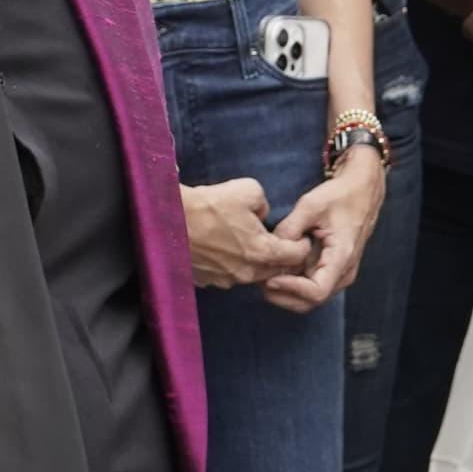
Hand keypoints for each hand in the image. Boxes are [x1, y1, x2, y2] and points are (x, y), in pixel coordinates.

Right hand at [181, 178, 298, 288]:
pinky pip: (228, 276)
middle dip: (282, 258)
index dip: (303, 245)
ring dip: (256, 263)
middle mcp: (247, 272)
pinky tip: (223, 249)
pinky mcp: (207, 281)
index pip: (297, 256)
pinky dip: (232, 265)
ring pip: (252, 275)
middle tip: (280, 243)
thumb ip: (265, 204)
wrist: (169, 220)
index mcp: (263, 252)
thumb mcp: (249, 190)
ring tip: (249, 245)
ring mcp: (226, 280)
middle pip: (276, 271)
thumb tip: (262, 214)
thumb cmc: (210, 204)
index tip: (301, 238)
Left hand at [259, 154, 385, 311]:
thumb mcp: (312, 205)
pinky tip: (275, 268)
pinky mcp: (332, 269)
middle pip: (309, 302)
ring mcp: (338, 273)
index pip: (316, 292)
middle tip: (259, 279)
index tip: (269, 277)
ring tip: (264, 273)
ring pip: (308, 298)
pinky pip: (310, 286)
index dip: (290, 289)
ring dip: (285, 291)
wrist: (362, 190)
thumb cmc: (340, 196)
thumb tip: (270, 248)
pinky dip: (291, 283)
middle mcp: (343, 272)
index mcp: (342, 257)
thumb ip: (290, 227)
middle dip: (282, 295)